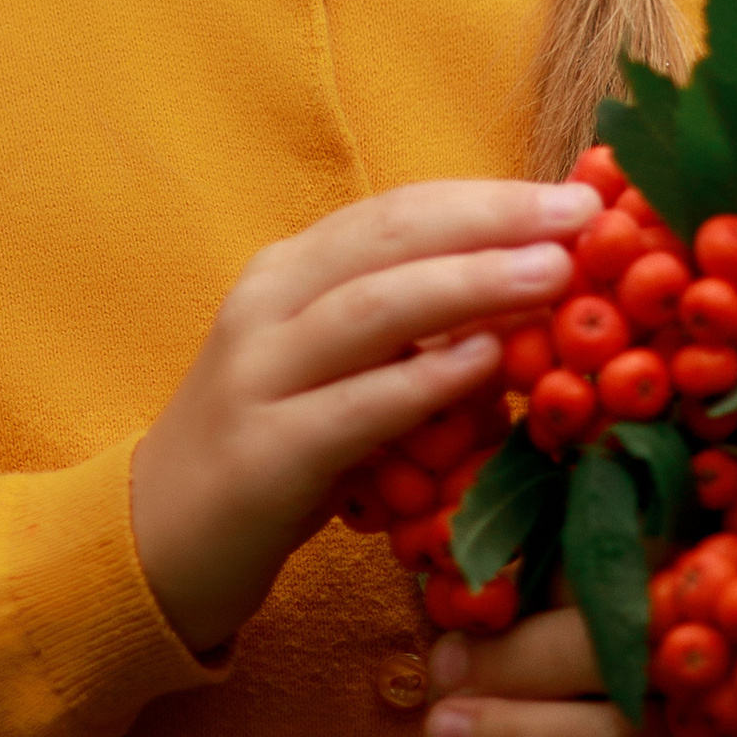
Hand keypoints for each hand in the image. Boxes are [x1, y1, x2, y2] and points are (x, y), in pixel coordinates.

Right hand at [129, 180, 592, 655]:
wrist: (155, 541)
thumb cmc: (271, 446)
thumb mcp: (332, 369)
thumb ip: (405, 328)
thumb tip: (530, 290)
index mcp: (287, 272)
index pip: (396, 211)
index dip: (487, 197)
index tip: (574, 195)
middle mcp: (266, 306)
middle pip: (389, 238)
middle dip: (492, 219)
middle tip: (580, 218)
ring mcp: (258, 377)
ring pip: (371, 308)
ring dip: (469, 283)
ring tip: (551, 275)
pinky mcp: (263, 454)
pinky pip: (354, 407)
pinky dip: (423, 378)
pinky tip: (484, 361)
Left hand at [421, 602, 704, 736]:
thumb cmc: (562, 648)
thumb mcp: (547, 603)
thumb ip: (521, 599)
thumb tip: (466, 615)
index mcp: (664, 583)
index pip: (605, 592)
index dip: (528, 630)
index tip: (451, 655)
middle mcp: (699, 654)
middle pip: (618, 662)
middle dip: (516, 679)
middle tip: (440, 708)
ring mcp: (714, 734)